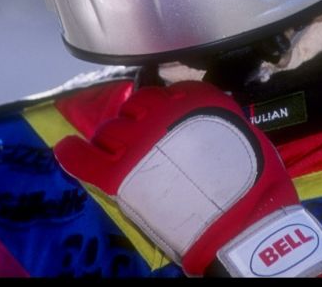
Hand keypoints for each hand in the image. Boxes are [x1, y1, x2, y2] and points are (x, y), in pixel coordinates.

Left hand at [54, 81, 321, 276]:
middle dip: (134, 122)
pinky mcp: (118, 175)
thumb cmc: (256, 188)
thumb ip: (217, 122)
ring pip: (108, 130)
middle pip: (133, 108)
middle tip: (138, 141)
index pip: (166, 93)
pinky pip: (84, 158)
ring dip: (109, 140)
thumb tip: (203, 126)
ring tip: (112, 153)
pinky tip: (66, 149)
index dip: (159, 107)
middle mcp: (161, 113)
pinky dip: (71, 153)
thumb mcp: (245, 136)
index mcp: (195, 101)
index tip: (158, 117)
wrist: (243, 228)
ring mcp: (136, 143)